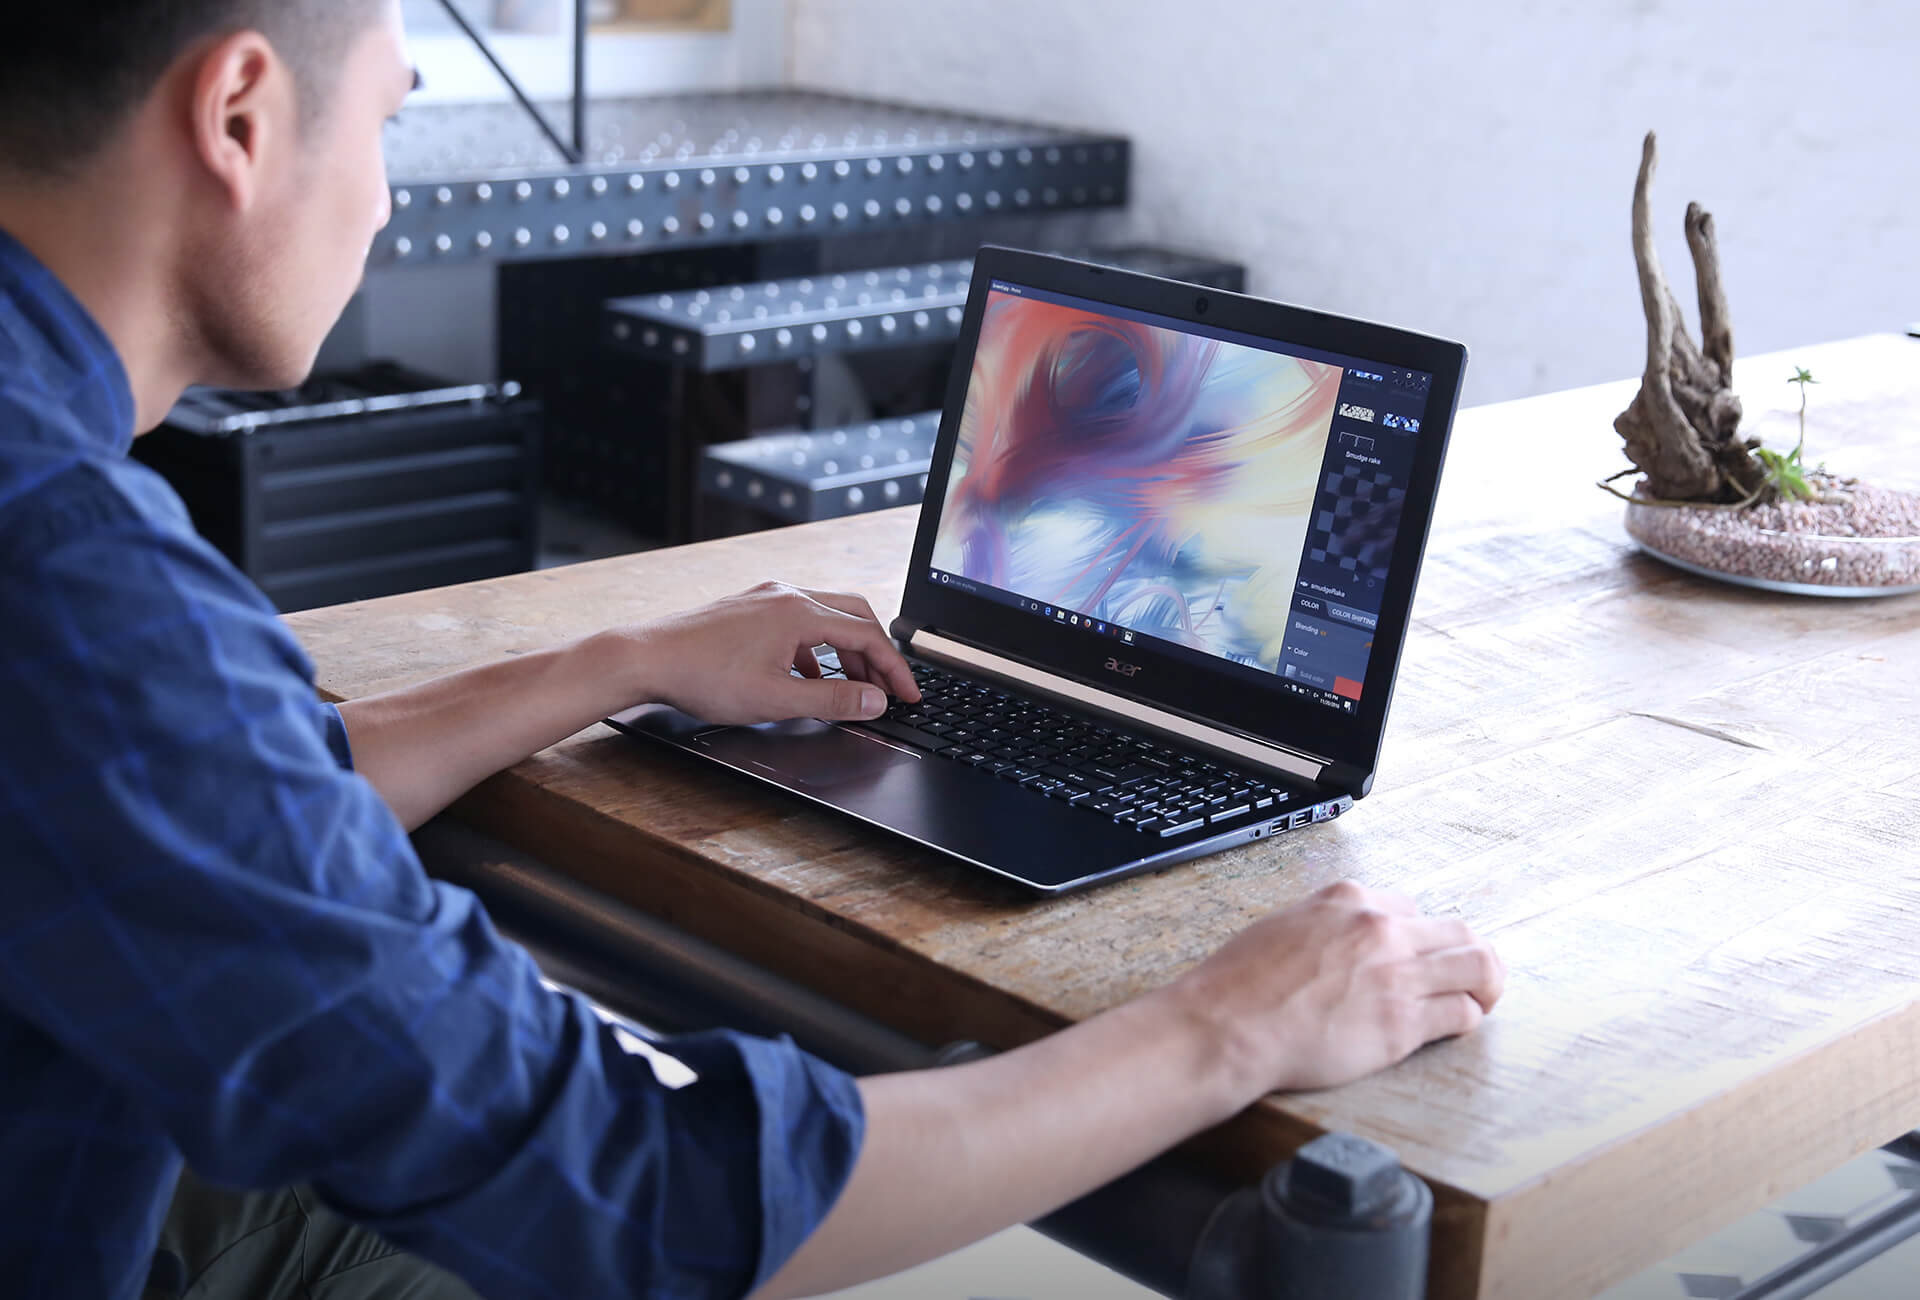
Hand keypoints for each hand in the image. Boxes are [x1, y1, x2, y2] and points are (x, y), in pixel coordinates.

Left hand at [619, 581, 920, 724]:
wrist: (645, 658)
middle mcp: (787, 595)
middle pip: (855, 616)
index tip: (909, 695)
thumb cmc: (703, 676)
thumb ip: (832, 699)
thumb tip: (875, 701)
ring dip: (847, 651)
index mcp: (799, 612)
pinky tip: (809, 676)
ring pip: (827, 617)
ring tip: (854, 687)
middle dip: (878, 654)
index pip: (867, 636)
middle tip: (890, 688)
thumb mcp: (776, 698)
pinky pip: (800, 621)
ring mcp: (766, 598)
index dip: (894, 669)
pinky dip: (818, 648)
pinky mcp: (749, 607)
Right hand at [1168, 881, 1503, 1095]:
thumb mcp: (1284, 924)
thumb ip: (1325, 923)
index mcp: (1348, 900)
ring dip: (1486, 984)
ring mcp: (1397, 976)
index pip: (1408, 908)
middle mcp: (1381, 930)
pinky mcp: (1402, 1024)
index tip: (1414, 955)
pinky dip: (1466, 1019)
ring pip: (1477, 967)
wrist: (1230, 1024)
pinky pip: (1460, 1014)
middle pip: (1458, 932)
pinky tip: (1456, 1025)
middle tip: (1471, 975)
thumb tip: (1341, 938)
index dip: (1415, 936)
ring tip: (1483, 998)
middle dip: (1469, 954)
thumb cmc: (1241, 982)